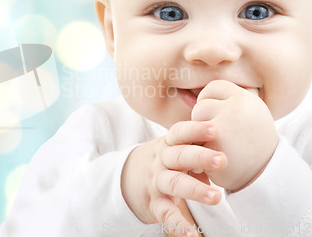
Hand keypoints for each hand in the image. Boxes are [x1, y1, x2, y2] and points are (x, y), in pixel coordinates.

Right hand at [121, 120, 226, 235]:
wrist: (127, 176)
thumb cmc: (164, 159)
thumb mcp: (174, 147)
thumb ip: (196, 145)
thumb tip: (229, 144)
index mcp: (168, 144)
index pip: (179, 133)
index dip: (195, 130)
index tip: (214, 129)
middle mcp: (161, 161)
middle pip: (179, 156)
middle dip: (200, 157)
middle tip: (222, 160)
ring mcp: (157, 182)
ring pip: (174, 183)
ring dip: (195, 189)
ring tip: (215, 197)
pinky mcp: (154, 203)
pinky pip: (166, 214)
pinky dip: (178, 225)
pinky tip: (191, 235)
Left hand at [191, 80, 277, 190]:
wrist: (265, 175)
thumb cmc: (253, 143)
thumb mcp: (250, 114)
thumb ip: (228, 101)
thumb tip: (195, 92)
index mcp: (246, 98)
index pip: (214, 87)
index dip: (210, 100)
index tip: (217, 114)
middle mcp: (237, 109)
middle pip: (201, 106)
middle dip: (204, 121)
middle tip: (221, 136)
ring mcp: (224, 127)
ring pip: (194, 124)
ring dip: (199, 136)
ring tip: (218, 147)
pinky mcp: (213, 146)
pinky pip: (193, 143)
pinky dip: (199, 152)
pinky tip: (213, 159)